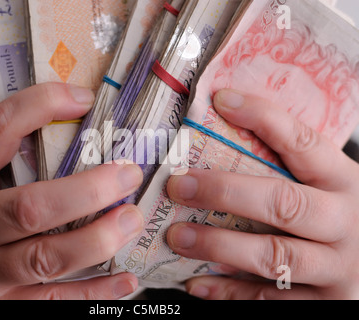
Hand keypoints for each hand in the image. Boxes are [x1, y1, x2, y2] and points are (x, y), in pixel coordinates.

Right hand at [0, 83, 143, 299]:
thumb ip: (6, 166)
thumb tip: (78, 135)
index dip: (41, 106)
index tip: (84, 98)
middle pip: (32, 207)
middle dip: (89, 190)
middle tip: (128, 176)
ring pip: (47, 257)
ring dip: (99, 239)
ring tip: (132, 220)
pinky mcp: (4, 308)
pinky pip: (55, 302)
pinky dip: (96, 292)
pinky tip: (126, 279)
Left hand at [166, 89, 358, 299]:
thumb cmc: (334, 214)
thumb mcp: (325, 185)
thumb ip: (287, 167)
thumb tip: (221, 129)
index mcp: (344, 182)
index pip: (303, 141)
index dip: (262, 118)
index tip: (220, 100)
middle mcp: (346, 223)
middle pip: (282, 203)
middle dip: (223, 192)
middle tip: (178, 185)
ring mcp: (338, 268)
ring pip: (274, 255)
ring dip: (218, 245)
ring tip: (177, 236)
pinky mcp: (326, 304)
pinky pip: (269, 300)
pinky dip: (229, 293)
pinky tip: (196, 282)